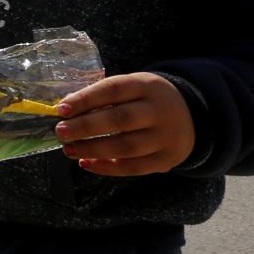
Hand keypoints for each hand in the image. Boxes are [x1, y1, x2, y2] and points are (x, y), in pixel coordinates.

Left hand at [55, 73, 194, 176]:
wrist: (192, 115)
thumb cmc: (147, 100)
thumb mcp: (134, 87)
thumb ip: (105, 97)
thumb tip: (66, 110)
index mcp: (147, 86)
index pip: (114, 90)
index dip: (86, 99)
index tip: (61, 109)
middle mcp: (159, 110)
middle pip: (120, 119)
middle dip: (86, 127)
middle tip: (61, 132)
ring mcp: (165, 137)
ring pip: (126, 146)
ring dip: (93, 149)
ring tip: (69, 150)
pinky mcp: (166, 159)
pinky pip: (133, 167)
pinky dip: (107, 168)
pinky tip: (86, 163)